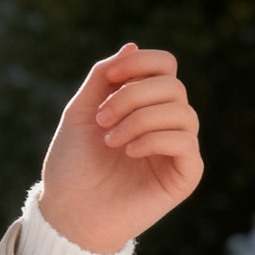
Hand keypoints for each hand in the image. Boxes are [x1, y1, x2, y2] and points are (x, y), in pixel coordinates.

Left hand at [38, 44, 201, 253]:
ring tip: (109, 140)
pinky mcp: (185, 176)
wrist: (68, 210)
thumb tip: (132, 44)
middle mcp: (166, 123)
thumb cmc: (72, 164)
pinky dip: (153, 139)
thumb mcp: (81, 111)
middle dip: (132, 95)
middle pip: (173, 85)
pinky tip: (127, 152)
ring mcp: (178, 149)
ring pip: (182, 112)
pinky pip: (185, 142)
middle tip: (101, 119)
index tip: (110, 77)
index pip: (165, 66)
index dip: (140, 62)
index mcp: (144, 104)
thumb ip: (104, 78)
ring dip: (139, 119)